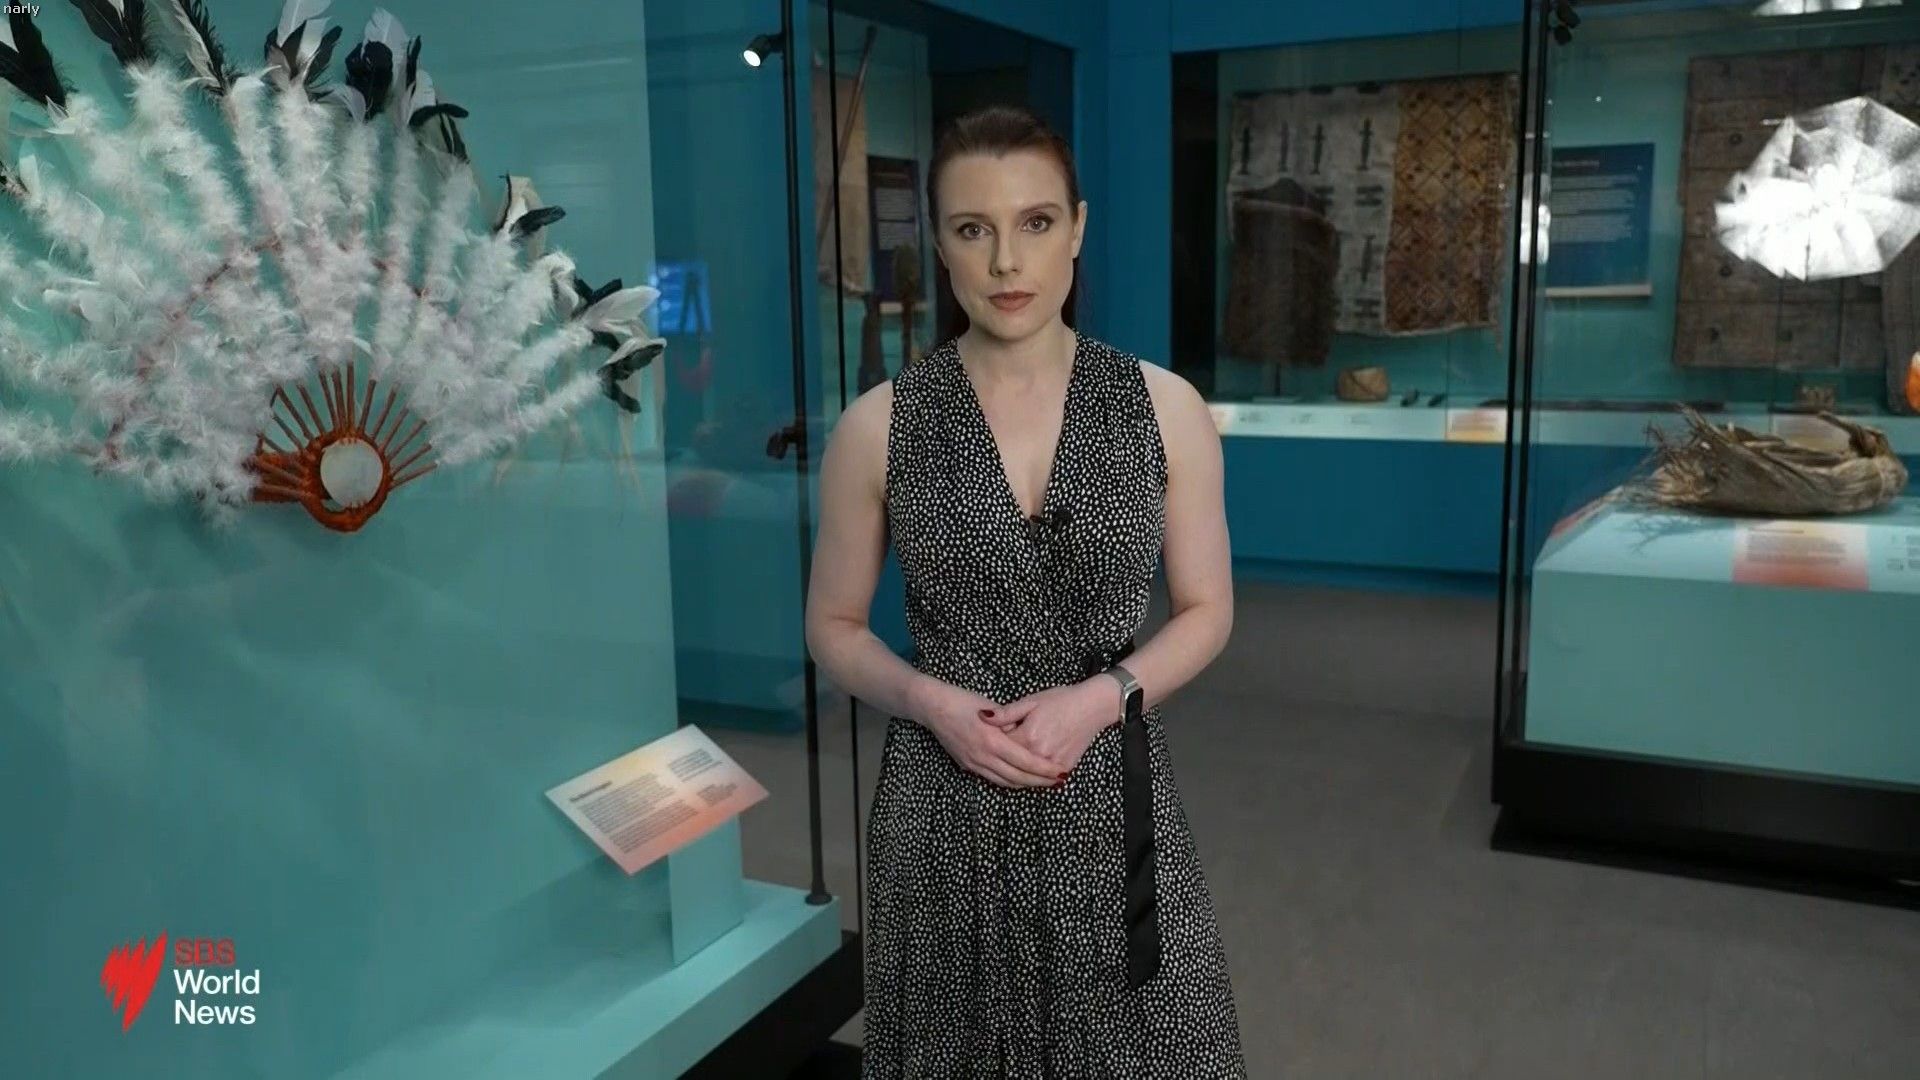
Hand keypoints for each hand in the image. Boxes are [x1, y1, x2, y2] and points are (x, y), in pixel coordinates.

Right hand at [914, 678, 1071, 788]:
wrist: (933, 708)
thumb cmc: (964, 701)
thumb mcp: (993, 707)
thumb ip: (1011, 723)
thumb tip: (1029, 735)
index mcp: (992, 740)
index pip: (1026, 761)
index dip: (1045, 770)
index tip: (1062, 772)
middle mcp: (983, 757)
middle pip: (1018, 778)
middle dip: (1040, 782)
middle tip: (1058, 782)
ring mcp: (974, 764)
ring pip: (1005, 782)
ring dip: (1026, 784)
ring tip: (1043, 783)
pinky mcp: (967, 765)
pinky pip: (993, 778)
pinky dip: (1009, 781)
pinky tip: (1020, 778)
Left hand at [984, 677, 1120, 778]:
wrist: (1092, 707)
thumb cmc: (1061, 700)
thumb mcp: (1030, 701)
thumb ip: (1006, 713)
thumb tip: (981, 717)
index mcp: (1027, 737)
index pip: (1000, 747)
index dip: (994, 740)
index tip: (992, 734)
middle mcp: (1039, 755)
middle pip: (1011, 764)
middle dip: (1003, 757)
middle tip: (1000, 747)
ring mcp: (1053, 764)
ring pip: (1026, 775)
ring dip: (1016, 770)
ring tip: (1012, 758)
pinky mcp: (1065, 768)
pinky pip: (1042, 777)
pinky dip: (1033, 774)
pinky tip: (1028, 765)